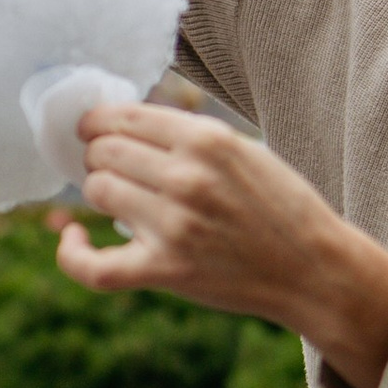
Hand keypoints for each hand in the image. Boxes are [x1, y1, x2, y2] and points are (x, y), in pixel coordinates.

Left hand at [61, 104, 387, 387]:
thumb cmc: (281, 208)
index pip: (123, 117)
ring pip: (98, 192)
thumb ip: (191, 138)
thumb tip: (125, 126)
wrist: (315, 271)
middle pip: (104, 152)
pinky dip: (72, 253)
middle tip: (114, 171)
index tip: (93, 132)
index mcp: (207, 139)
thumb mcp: (244, 151)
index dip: (98, 124)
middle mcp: (187, 177)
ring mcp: (174, 225)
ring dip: (101, 195)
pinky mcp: (166, 271)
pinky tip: (73, 238)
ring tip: (119, 202)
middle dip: (100, 158)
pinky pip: (93, 265)